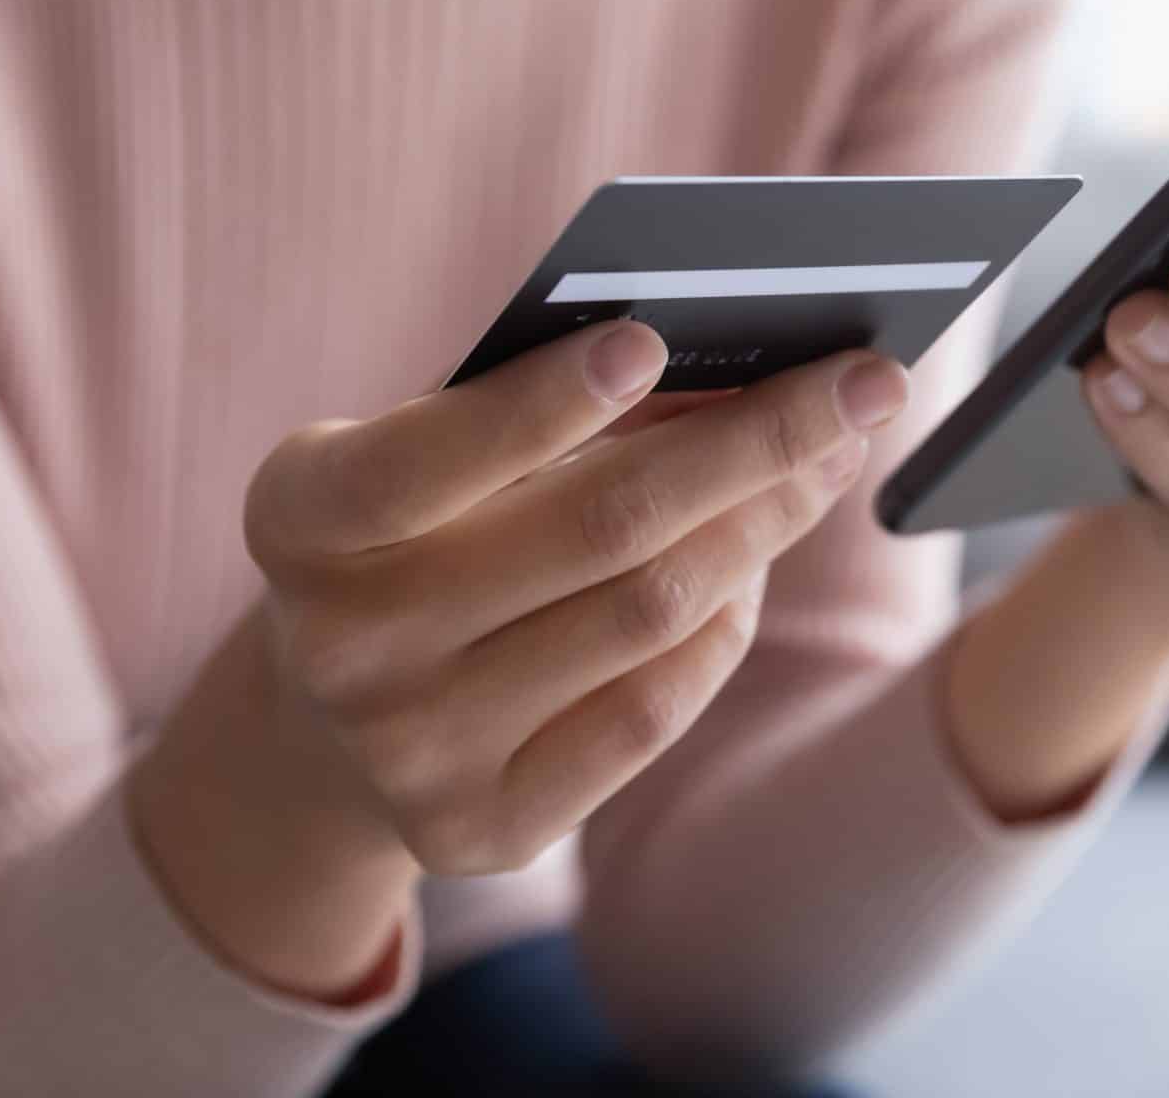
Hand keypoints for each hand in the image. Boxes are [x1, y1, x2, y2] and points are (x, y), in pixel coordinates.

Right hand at [241, 321, 908, 876]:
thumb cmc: (412, 529)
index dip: (538, 403)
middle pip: (596, 531)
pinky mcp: (483, 829)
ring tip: (828, 459)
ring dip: (763, 525)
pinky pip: (653, 713)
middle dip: (755, 442)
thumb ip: (538, 405)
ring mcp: (412, 752)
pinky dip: (723, 625)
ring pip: (647, 618)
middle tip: (867, 382)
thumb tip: (741, 363)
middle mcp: (343, 646)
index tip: (651, 340)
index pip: (424, 458)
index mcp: (301, 520)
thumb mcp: (425, 451)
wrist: (325, 725)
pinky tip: (756, 563)